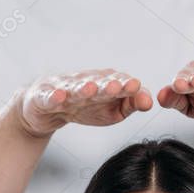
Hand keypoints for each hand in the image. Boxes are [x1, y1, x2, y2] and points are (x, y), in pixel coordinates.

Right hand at [12, 68, 153, 137]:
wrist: (46, 107)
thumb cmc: (86, 106)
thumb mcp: (112, 110)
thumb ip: (132, 104)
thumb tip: (149, 102)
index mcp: (105, 84)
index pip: (118, 83)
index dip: (126, 85)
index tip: (135, 87)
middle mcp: (86, 82)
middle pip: (98, 83)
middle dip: (107, 84)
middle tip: (116, 87)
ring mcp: (64, 89)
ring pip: (75, 88)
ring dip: (83, 88)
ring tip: (90, 89)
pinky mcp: (44, 97)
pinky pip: (48, 97)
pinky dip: (53, 97)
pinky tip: (58, 97)